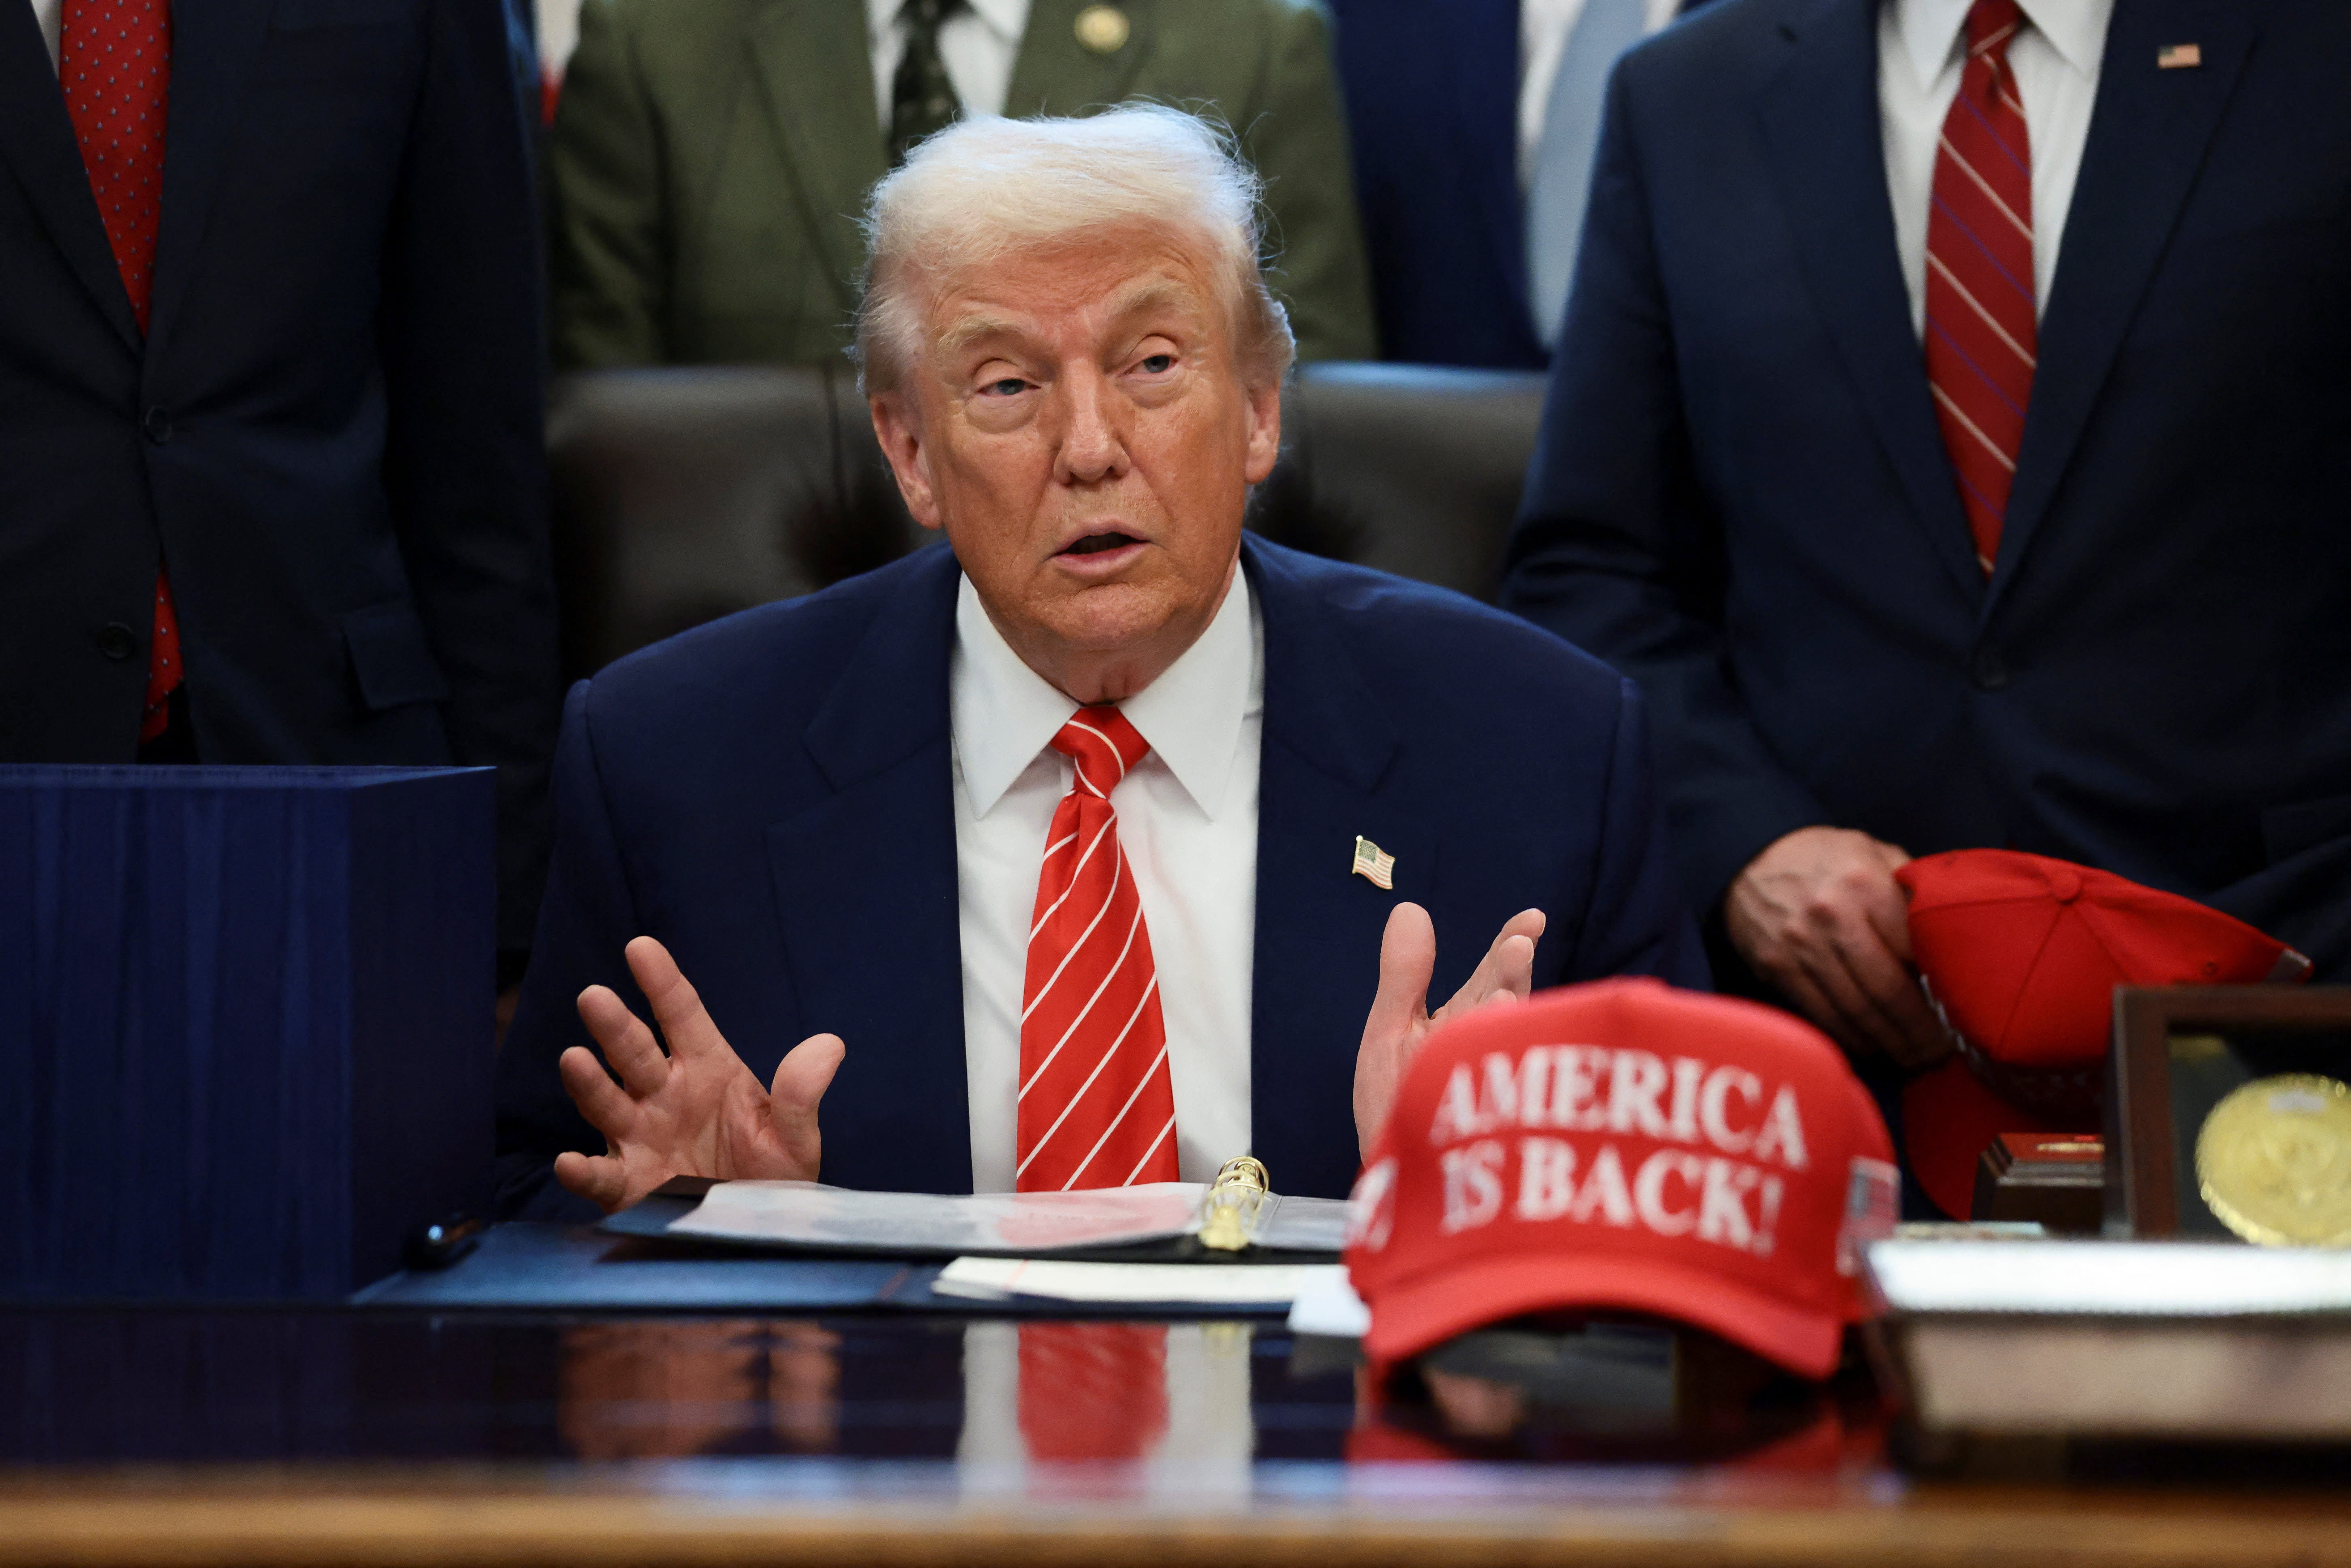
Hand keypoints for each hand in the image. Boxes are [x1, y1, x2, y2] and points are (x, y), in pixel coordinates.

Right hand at [553, 936, 844, 1213]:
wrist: (760, 1232)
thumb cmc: (773, 1176)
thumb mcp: (794, 1137)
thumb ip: (801, 1094)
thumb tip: (830, 1046)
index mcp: (706, 1070)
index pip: (681, 1015)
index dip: (662, 982)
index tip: (641, 947)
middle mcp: (664, 1096)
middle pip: (635, 1052)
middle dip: (614, 1026)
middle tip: (595, 996)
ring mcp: (642, 1138)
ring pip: (607, 1103)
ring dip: (589, 1082)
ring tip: (574, 1058)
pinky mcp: (630, 1185)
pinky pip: (603, 1176)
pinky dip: (583, 1171)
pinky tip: (569, 1162)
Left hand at [1354, 903, 1545, 1155]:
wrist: (1394, 1178)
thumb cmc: (1395, 1106)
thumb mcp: (1390, 1032)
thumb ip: (1403, 975)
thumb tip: (1409, 908)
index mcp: (1467, 1019)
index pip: (1495, 973)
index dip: (1512, 943)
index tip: (1533, 918)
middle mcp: (1488, 1047)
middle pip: (1506, 1001)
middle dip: (1511, 974)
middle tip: (1519, 946)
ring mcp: (1494, 1084)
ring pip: (1507, 1043)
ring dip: (1508, 1019)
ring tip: (1502, 996)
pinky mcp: (1491, 1124)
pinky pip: (1499, 1095)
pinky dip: (1496, 1073)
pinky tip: (1494, 1050)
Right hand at [1723, 826, 1948, 1067]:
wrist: (1749, 854)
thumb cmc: (1825, 857)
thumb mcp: (1873, 852)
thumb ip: (1909, 890)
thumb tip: (1949, 934)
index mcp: (1865, 884)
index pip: (1914, 948)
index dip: (1940, 985)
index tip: (1959, 1007)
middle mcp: (1832, 916)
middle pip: (1886, 990)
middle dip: (1918, 1030)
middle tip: (1940, 1053)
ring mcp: (1800, 945)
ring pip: (1854, 1010)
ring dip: (1887, 1042)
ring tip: (1912, 1057)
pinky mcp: (1776, 966)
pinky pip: (1820, 1013)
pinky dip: (1849, 1036)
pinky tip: (1871, 1045)